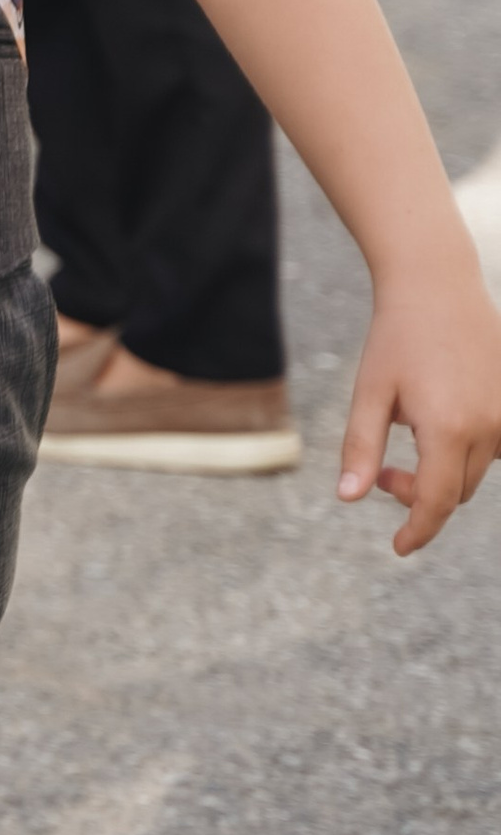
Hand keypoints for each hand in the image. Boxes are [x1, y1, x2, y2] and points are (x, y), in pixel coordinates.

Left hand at [336, 262, 500, 554]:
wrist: (438, 287)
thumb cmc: (396, 340)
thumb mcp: (369, 393)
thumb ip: (360, 448)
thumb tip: (348, 499)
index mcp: (449, 429)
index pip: (437, 502)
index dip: (418, 530)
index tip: (399, 547)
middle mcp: (490, 427)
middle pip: (455, 491)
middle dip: (418, 493)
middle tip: (383, 468)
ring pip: (476, 471)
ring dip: (444, 471)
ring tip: (410, 436)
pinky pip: (495, 448)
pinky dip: (468, 451)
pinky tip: (442, 422)